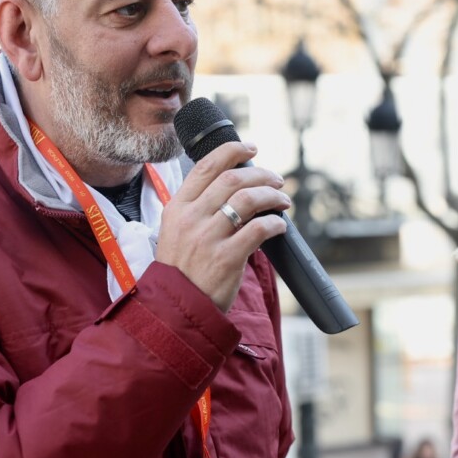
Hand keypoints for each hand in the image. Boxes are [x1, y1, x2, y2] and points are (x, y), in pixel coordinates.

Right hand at [156, 142, 289, 310]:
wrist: (175, 309)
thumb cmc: (181, 270)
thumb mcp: (175, 232)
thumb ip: (197, 209)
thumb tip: (234, 187)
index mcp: (177, 207)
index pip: (206, 166)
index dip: (232, 150)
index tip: (251, 148)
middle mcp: (191, 218)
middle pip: (233, 179)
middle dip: (262, 174)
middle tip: (277, 180)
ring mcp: (208, 238)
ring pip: (249, 199)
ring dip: (272, 195)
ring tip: (282, 201)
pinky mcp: (226, 259)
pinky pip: (258, 230)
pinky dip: (274, 223)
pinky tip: (280, 226)